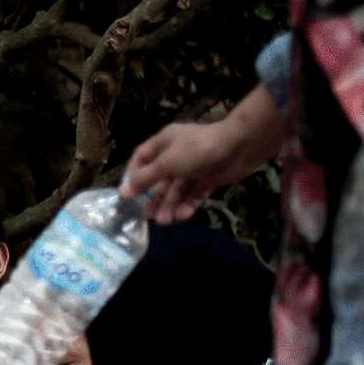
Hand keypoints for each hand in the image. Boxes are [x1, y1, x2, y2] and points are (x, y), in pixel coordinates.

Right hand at [119, 122, 237, 222]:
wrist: (239, 147)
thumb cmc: (196, 149)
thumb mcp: (166, 163)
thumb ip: (145, 179)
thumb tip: (123, 192)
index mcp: (164, 143)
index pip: (142, 158)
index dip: (133, 175)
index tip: (128, 193)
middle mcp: (177, 154)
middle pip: (160, 179)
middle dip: (154, 198)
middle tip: (149, 215)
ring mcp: (194, 167)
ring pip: (177, 189)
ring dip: (170, 205)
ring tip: (166, 221)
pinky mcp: (209, 178)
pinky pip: (194, 194)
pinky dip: (188, 204)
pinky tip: (183, 215)